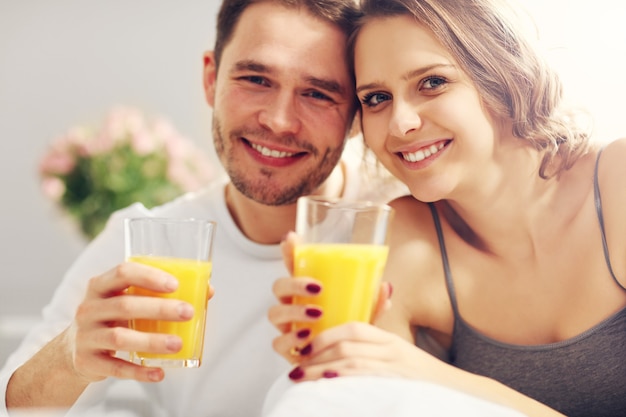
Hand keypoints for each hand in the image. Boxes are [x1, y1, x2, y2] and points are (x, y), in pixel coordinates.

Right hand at [67, 262, 213, 382]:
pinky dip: (138, 372)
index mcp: (101, 286)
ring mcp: (86, 336)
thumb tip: (207, 290)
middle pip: (125, 305)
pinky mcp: (87, 361)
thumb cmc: (112, 317)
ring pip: (120, 337)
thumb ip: (161, 292)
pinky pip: (115, 368)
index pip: (123, 272)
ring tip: (178, 344)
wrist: (74, 348)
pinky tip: (159, 372)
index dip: (149, 276)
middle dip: (159, 309)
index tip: (175, 285)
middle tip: (187, 312)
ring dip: (152, 341)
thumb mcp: (129, 299)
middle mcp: (90, 308)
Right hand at [268, 232, 392, 362]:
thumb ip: (373, 301)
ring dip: (294, 312)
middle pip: (279, 286)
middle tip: (318, 288)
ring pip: (275, 313)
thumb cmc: (349, 330)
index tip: (292, 238)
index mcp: (306, 289)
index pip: (292, 265)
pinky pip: (278, 342)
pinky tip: (307, 337)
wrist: (345, 364)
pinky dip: (291, 339)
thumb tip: (386, 287)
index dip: (288, 250)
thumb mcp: (364, 313)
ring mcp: (286, 327)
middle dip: (294, 284)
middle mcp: (291, 305)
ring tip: (317, 313)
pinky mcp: (286, 349)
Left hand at [285, 322, 439, 381]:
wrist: (455, 391)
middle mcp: (391, 349)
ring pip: (350, 361)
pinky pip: (364, 377)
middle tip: (296, 365)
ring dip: (320, 369)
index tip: (306, 346)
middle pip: (346, 345)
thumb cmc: (419, 377)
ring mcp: (394, 367)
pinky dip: (342, 377)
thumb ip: (372, 348)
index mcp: (388, 339)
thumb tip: (339, 353)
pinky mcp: (395, 385)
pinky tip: (326, 382)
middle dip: (316, 354)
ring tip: (300, 376)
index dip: (326, 335)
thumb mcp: (398, 356)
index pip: (353, 328)